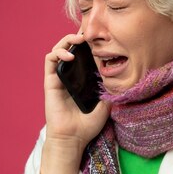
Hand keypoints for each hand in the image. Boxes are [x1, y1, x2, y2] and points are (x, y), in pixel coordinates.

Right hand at [41, 33, 109, 173]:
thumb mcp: (107, 105)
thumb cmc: (87, 125)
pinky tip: (70, 56)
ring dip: (66, 41)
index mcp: (82, 79)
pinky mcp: (50, 82)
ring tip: (78, 40)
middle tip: (87, 34)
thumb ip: (111, 90)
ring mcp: (59, 77)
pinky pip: (49, 61)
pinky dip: (58, 53)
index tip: (99, 36)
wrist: (73, 138)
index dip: (88, 44)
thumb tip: (123, 78)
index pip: (83, 55)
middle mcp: (70, 76)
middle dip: (77, 37)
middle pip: (70, 48)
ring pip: (58, 50)